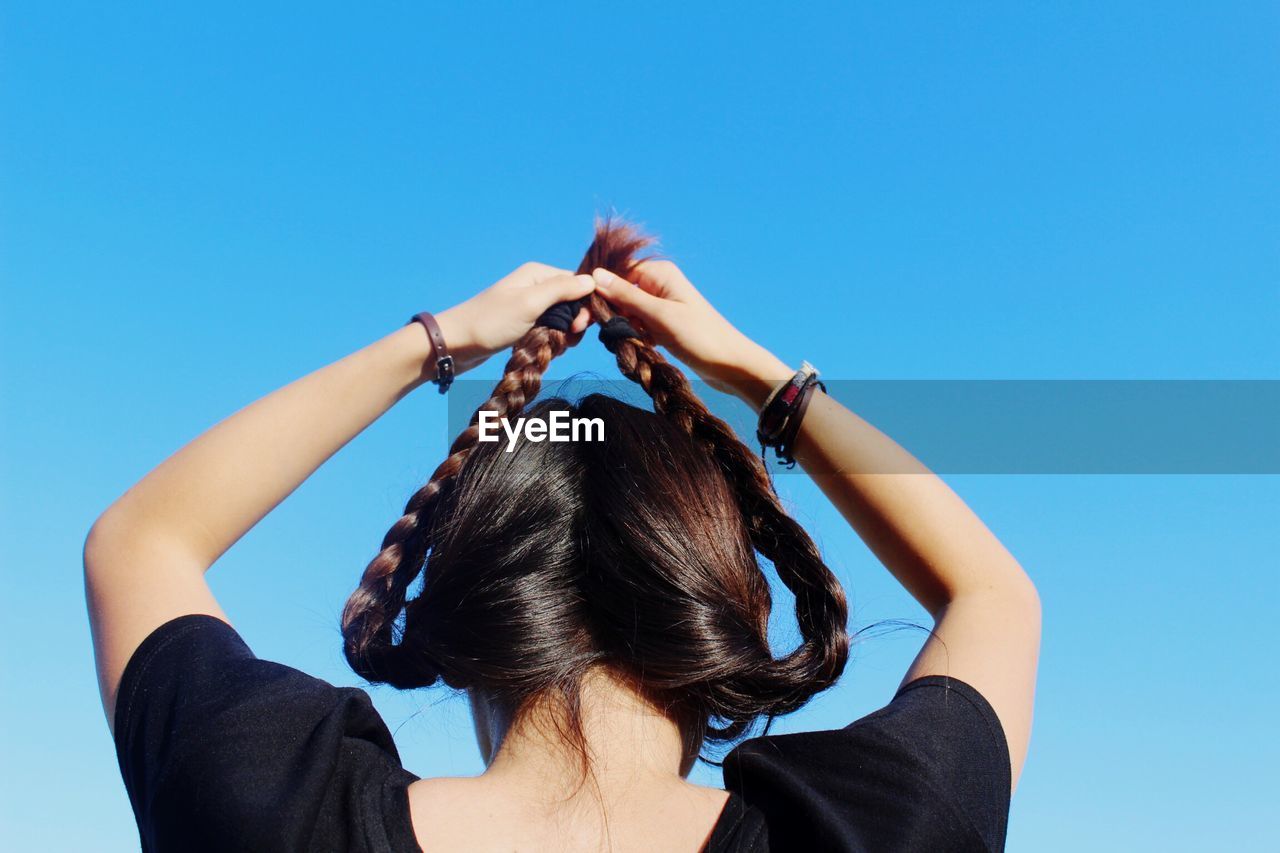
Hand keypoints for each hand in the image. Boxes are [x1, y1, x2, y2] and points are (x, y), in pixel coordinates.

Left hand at [435, 263, 595, 373]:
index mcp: (538, 274)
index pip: (578, 284)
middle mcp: (536, 286)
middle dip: (574, 324)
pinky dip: (549, 341)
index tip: (579, 327)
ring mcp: (529, 306)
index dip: (585, 305)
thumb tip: (592, 280)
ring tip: (548, 346)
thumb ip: (562, 290)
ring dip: (562, 336)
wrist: (456, 344)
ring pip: (562, 320)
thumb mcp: (530, 303)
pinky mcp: (524, 324)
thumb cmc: (490, 322)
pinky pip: (549, 331)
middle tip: (563, 340)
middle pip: (573, 303)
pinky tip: (542, 350)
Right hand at [590, 261, 792, 408]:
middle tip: (599, 332)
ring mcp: (661, 304)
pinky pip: (637, 325)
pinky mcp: (663, 323)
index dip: (599, 290)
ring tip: (633, 341)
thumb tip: (596, 274)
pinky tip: (642, 346)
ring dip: (622, 326)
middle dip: (609, 312)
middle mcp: (658, 284)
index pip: (616, 272)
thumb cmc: (700, 337)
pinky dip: (635, 335)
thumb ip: (627, 296)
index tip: (585, 312)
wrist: (731, 365)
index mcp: (658, 273)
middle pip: (618, 292)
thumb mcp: (660, 316)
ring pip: (626, 311)